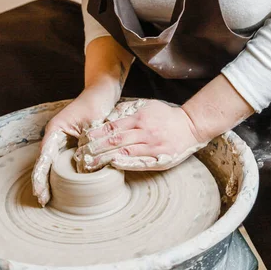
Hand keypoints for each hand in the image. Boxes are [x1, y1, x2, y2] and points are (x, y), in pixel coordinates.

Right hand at [31, 87, 115, 205]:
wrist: (102, 91)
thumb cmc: (96, 102)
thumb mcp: (93, 122)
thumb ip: (89, 143)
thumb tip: (84, 167)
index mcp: (56, 129)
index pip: (44, 156)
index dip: (41, 176)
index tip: (40, 193)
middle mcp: (56, 135)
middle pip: (45, 162)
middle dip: (42, 182)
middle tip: (43, 201)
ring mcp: (63, 140)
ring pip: (53, 163)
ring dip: (50, 179)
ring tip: (47, 199)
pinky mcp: (72, 143)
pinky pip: (65, 160)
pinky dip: (62, 173)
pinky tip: (62, 186)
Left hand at [74, 99, 209, 171]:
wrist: (190, 126)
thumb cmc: (166, 116)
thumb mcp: (147, 106)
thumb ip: (128, 110)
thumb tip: (109, 116)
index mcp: (139, 118)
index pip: (113, 127)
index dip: (96, 134)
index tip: (83, 140)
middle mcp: (144, 131)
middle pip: (115, 140)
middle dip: (96, 148)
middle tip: (80, 155)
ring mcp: (152, 145)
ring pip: (125, 152)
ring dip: (105, 158)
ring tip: (90, 163)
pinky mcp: (159, 158)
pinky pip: (140, 162)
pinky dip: (125, 163)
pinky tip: (113, 165)